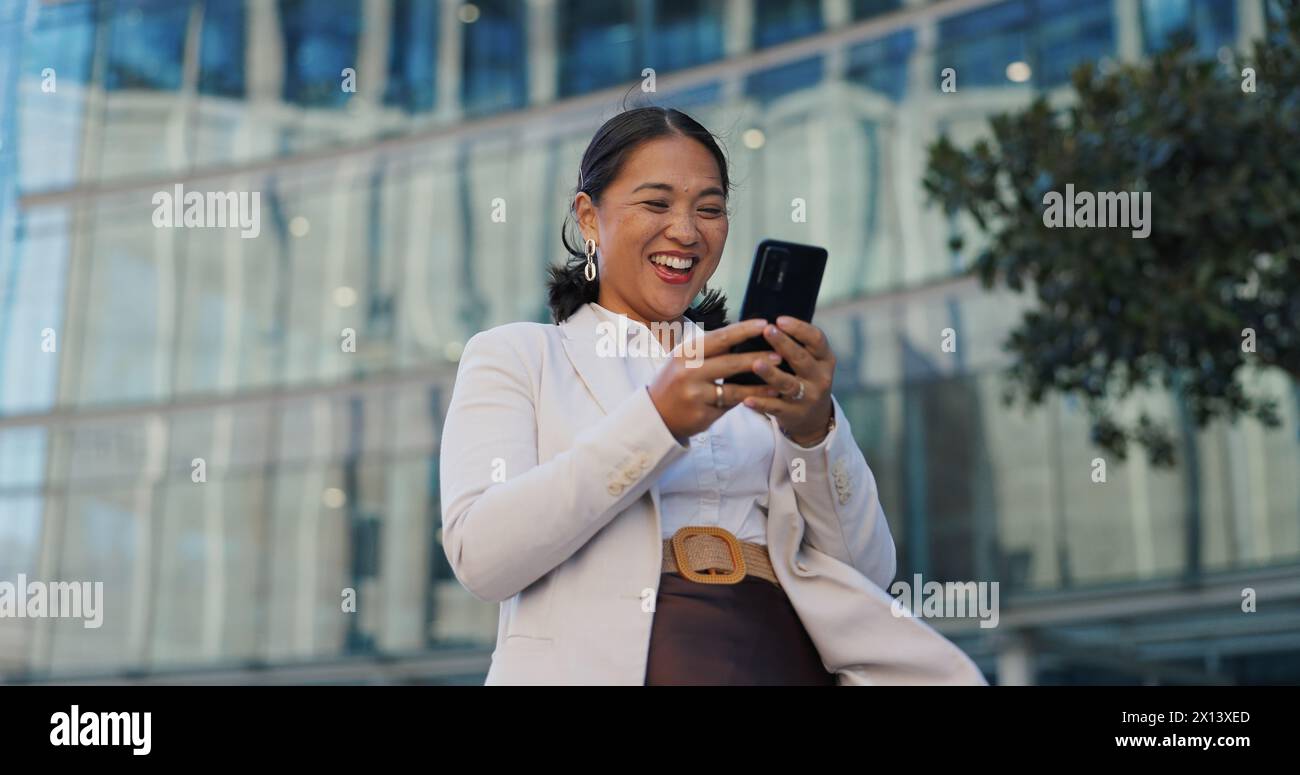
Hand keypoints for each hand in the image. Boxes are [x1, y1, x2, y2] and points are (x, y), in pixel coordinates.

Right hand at [647, 318, 783, 440]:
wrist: (655, 415)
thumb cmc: (675, 382)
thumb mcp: (684, 359)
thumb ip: (710, 349)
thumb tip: (742, 333)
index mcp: (686, 352)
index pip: (720, 338)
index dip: (744, 330)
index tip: (764, 324)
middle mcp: (688, 371)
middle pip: (730, 362)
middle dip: (757, 357)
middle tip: (780, 353)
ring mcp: (694, 394)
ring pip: (734, 387)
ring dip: (760, 382)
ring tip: (780, 377)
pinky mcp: (701, 413)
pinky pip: (731, 405)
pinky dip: (751, 398)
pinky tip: (767, 395)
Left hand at [740, 316, 834, 443]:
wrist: (814, 418)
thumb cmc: (805, 379)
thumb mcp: (811, 362)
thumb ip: (797, 345)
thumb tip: (765, 323)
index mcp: (825, 360)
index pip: (817, 340)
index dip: (800, 329)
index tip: (780, 319)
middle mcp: (820, 378)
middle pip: (802, 359)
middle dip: (784, 344)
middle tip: (767, 330)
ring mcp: (808, 397)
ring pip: (789, 384)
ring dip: (772, 374)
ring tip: (756, 364)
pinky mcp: (793, 414)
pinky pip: (775, 407)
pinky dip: (761, 403)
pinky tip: (747, 398)